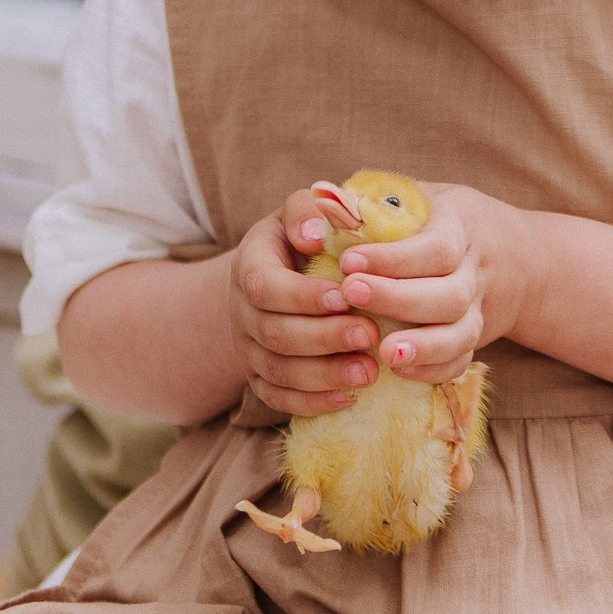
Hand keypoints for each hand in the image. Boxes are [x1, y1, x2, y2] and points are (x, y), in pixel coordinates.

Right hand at [229, 203, 381, 416]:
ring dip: (325, 375)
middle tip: (371, 335)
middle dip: (324, 337)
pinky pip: (280, 399)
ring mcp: (249, 348)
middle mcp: (242, 310)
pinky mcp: (261, 378)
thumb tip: (312, 235)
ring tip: (370, 373)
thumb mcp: (302, 211)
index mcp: (250, 264)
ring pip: (279, 371)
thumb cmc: (305, 237)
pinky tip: (350, 399)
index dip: (303, 296)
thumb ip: (306, 211)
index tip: (347, 296)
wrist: (282, 273)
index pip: (264, 286)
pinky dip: (313, 402)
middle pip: (274, 333)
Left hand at [332, 183, 523, 385]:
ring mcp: (479, 307)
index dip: (394, 258)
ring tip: (383, 352)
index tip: (349, 261)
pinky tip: (399, 371)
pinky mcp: (475, 336)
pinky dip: (434, 369)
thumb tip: (320, 202)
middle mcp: (476, 269)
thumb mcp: (415, 195)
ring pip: (462, 332)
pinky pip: (462, 359)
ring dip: (423, 346)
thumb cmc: (437, 217)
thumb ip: (368, 200)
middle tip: (351, 294)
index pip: (436, 247)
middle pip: (451, 294)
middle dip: (399, 298)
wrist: (505, 251)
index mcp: (461, 225)